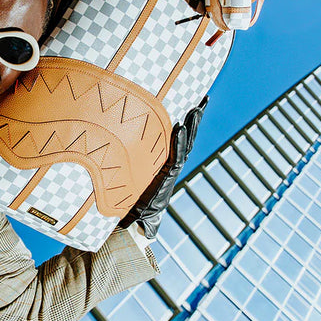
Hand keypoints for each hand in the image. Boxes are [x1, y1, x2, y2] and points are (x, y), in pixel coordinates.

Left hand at [120, 97, 207, 237]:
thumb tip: (116, 141)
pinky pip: (175, 155)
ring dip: (191, 125)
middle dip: (196, 118)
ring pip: (185, 144)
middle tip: (205, 99)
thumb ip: (132, 164)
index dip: (190, 122)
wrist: (138, 220)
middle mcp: (173, 164)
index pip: (182, 138)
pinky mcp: (167, 176)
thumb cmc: (134, 200)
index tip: (196, 104)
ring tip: (196, 108)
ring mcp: (171, 170)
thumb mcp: (134, 176)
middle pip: (189, 137)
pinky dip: (178, 141)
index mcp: (169, 162)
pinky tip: (180, 126)